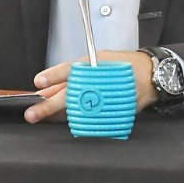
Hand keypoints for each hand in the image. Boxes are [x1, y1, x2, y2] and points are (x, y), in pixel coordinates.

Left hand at [24, 50, 153, 123]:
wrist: (151, 75)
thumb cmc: (122, 65)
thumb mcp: (99, 59)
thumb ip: (73, 71)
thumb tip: (45, 84)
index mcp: (95, 65)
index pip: (71, 70)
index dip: (54, 76)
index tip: (38, 81)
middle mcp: (98, 83)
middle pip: (70, 95)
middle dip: (48, 106)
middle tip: (32, 114)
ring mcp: (105, 99)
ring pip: (77, 111)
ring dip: (57, 117)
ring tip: (42, 119)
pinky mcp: (112, 112)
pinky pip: (90, 120)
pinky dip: (76, 122)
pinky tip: (65, 123)